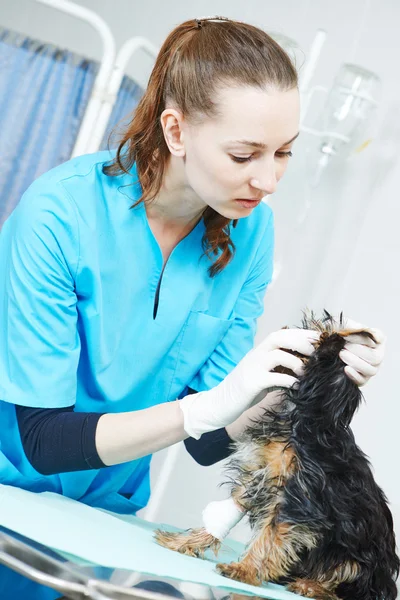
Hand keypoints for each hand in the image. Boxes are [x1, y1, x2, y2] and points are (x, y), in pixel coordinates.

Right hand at [179, 328, 318, 438]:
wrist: (220, 403)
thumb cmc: (246, 390)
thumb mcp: (265, 374)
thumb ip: (280, 368)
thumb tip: (305, 365)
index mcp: (260, 350)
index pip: (282, 334)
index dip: (302, 334)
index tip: (321, 338)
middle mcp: (256, 354)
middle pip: (279, 337)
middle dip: (300, 342)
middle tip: (317, 352)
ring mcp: (252, 367)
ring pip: (277, 355)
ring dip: (296, 362)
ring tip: (307, 373)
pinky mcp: (250, 383)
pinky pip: (272, 377)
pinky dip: (287, 381)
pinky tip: (296, 386)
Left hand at [339, 318, 385, 385]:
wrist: (327, 348)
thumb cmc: (337, 334)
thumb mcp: (341, 325)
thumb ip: (348, 326)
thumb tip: (352, 331)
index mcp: (376, 338)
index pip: (378, 337)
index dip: (362, 338)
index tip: (347, 336)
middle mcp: (378, 354)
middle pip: (376, 357)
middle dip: (358, 352)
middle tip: (343, 348)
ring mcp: (372, 368)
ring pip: (371, 370)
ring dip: (355, 362)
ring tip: (341, 354)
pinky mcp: (362, 379)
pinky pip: (362, 381)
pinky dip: (354, 375)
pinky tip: (345, 368)